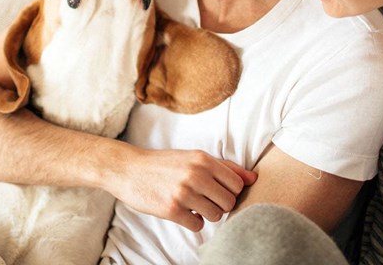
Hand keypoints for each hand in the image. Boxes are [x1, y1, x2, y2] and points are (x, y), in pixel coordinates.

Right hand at [110, 148, 256, 231]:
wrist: (128, 169)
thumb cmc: (165, 164)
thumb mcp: (194, 158)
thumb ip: (225, 167)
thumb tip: (253, 178)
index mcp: (203, 159)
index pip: (237, 184)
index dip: (229, 191)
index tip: (216, 190)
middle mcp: (196, 174)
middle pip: (229, 202)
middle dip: (219, 205)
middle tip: (204, 199)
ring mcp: (184, 192)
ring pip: (216, 216)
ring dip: (206, 214)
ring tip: (192, 205)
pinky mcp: (172, 209)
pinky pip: (198, 225)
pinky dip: (192, 222)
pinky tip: (182, 211)